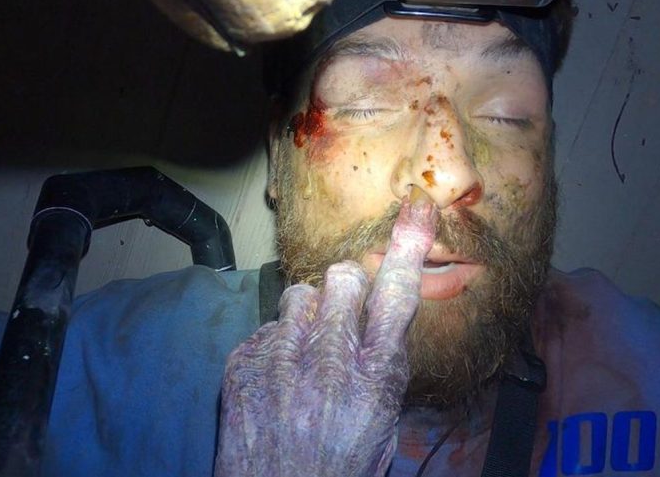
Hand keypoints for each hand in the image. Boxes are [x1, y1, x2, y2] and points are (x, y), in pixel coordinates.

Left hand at [215, 193, 436, 476]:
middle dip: (347, 288)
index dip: (409, 246)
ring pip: (299, 294)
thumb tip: (378, 329)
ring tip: (306, 353)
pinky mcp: (243, 366)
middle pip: (343, 279)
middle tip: (343, 314)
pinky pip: (265, 329)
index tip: (416, 209)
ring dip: (308, 315)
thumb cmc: (337, 470)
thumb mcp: (381, 426)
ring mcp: (281, 360)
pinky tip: (278, 381)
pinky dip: (275, 347)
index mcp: (376, 379)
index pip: (398, 294)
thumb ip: (381, 370)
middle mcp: (330, 361)